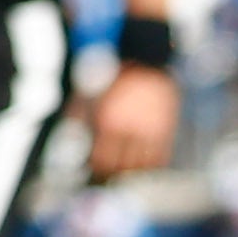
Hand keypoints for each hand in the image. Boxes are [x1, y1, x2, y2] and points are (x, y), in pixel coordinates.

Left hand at [87, 61, 179, 177]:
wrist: (145, 57)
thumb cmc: (113, 74)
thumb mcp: (88, 91)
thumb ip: (77, 117)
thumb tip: (72, 140)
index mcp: (106, 121)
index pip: (100, 160)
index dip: (96, 171)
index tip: (94, 175)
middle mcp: (127, 129)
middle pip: (119, 168)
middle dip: (112, 176)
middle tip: (110, 178)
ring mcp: (148, 130)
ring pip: (141, 167)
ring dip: (132, 175)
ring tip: (126, 176)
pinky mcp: (165, 129)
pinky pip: (160, 159)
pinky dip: (152, 168)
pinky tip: (145, 168)